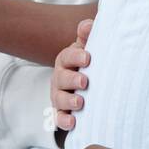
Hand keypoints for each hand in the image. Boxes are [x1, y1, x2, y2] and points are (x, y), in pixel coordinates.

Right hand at [52, 19, 92, 135]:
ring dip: (68, 101)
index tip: (88, 57)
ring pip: (58, 99)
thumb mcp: (89, 47)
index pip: (67, 56)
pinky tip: (73, 123)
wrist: (89, 82)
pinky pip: (58, 118)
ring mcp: (59, 96)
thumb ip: (88, 35)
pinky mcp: (62, 112)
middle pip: (61, 78)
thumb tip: (88, 24)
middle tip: (84, 82)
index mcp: (66, 60)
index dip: (76, 56)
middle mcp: (60, 78)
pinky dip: (63, 121)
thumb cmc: (90, 62)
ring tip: (80, 103)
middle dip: (71, 80)